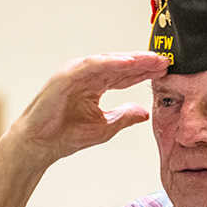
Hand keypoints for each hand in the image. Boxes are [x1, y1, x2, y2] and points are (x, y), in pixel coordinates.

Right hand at [8, 52, 170, 170]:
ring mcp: (75, 74)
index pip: (125, 76)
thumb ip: (125, 117)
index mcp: (95, 86)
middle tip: (165, 61)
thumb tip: (145, 112)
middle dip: (143, 63)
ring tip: (151, 60)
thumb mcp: (106, 127)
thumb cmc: (66, 136)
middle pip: (120, 66)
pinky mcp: (65, 76)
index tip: (166, 71)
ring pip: (108, 62)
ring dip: (131, 60)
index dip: (145, 73)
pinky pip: (91, 66)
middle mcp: (86, 76)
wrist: (40, 146)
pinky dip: (110, 63)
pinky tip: (129, 63)